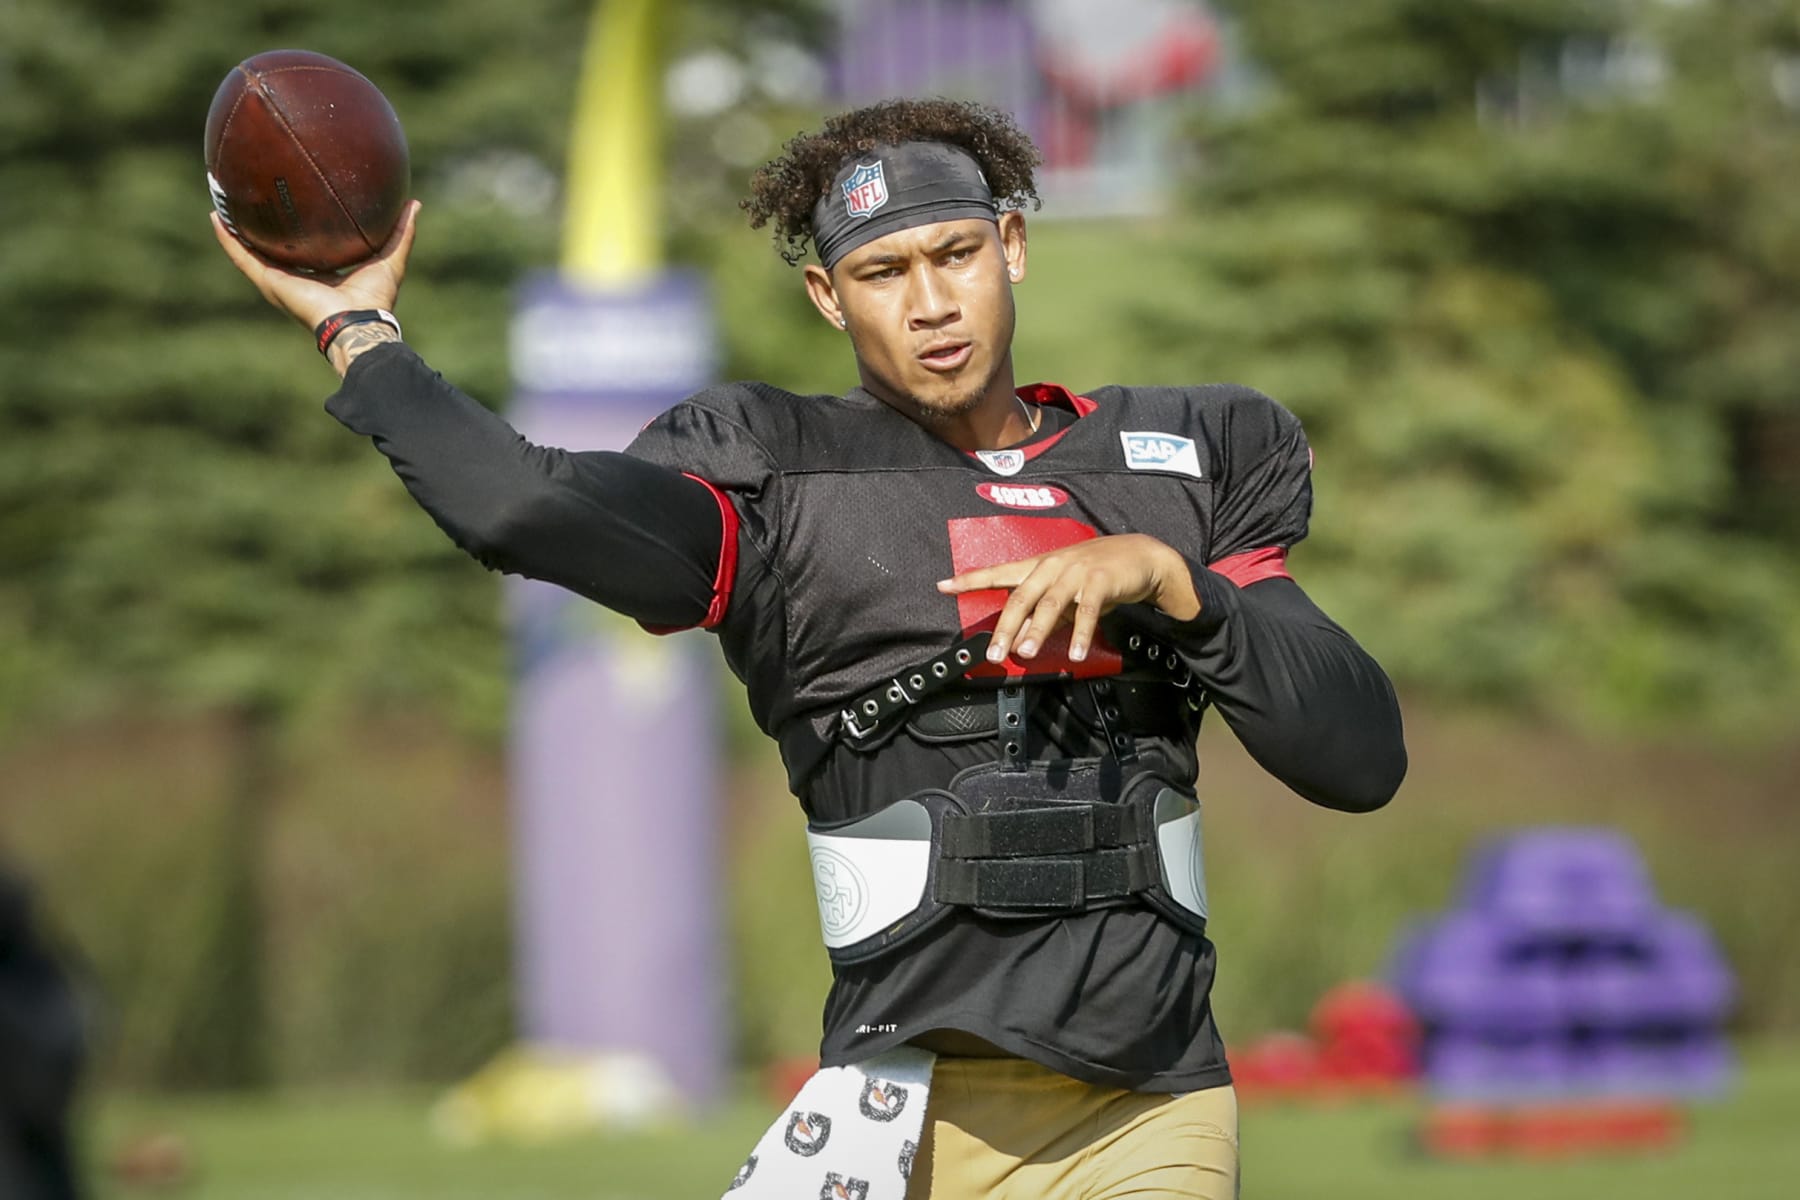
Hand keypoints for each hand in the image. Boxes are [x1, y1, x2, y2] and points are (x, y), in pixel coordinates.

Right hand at [210, 199, 420, 331]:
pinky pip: (242, 257)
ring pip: (249, 250)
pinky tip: (216, 216)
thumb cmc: (376, 299)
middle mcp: (295, 277)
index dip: (297, 227)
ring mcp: (279, 281)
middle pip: (271, 247)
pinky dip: (228, 238)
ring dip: (234, 228)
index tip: (290, 204)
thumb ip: (400, 232)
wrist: (358, 323)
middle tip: (249, 197)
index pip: (304, 247)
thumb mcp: (390, 257)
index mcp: (321, 274)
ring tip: (221, 201)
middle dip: (260, 225)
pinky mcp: (270, 283)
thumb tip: (413, 203)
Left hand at [936, 534, 1199, 662]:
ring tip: (1025, 654)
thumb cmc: (1097, 573)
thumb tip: (1019, 637)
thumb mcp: (1064, 591)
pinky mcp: (1099, 582)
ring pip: (1050, 604)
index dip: (970, 579)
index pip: (998, 572)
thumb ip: (1042, 611)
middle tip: (994, 653)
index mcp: (1039, 566)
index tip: (943, 585)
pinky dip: (1080, 634)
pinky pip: (1087, 611)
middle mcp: (1052, 566)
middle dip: (1005, 626)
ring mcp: (1075, 573)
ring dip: (1037, 631)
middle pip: (1021, 597)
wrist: (1140, 556)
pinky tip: (1074, 653)